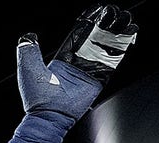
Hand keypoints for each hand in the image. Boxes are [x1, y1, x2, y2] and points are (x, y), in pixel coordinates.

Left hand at [15, 5, 136, 122]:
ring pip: (106, 46)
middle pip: (94, 38)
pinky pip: (113, 59)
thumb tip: (28, 36)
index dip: (87, 22)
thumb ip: (28, 50)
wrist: (50, 115)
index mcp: (61, 58)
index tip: (97, 9)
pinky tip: (130, 32)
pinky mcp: (99, 78)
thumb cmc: (37, 96)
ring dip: (116, 31)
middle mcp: (77, 63)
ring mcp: (89, 70)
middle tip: (114, 11)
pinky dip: (122, 46)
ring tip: (125, 17)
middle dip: (105, 24)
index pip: (77, 35)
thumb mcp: (28, 68)